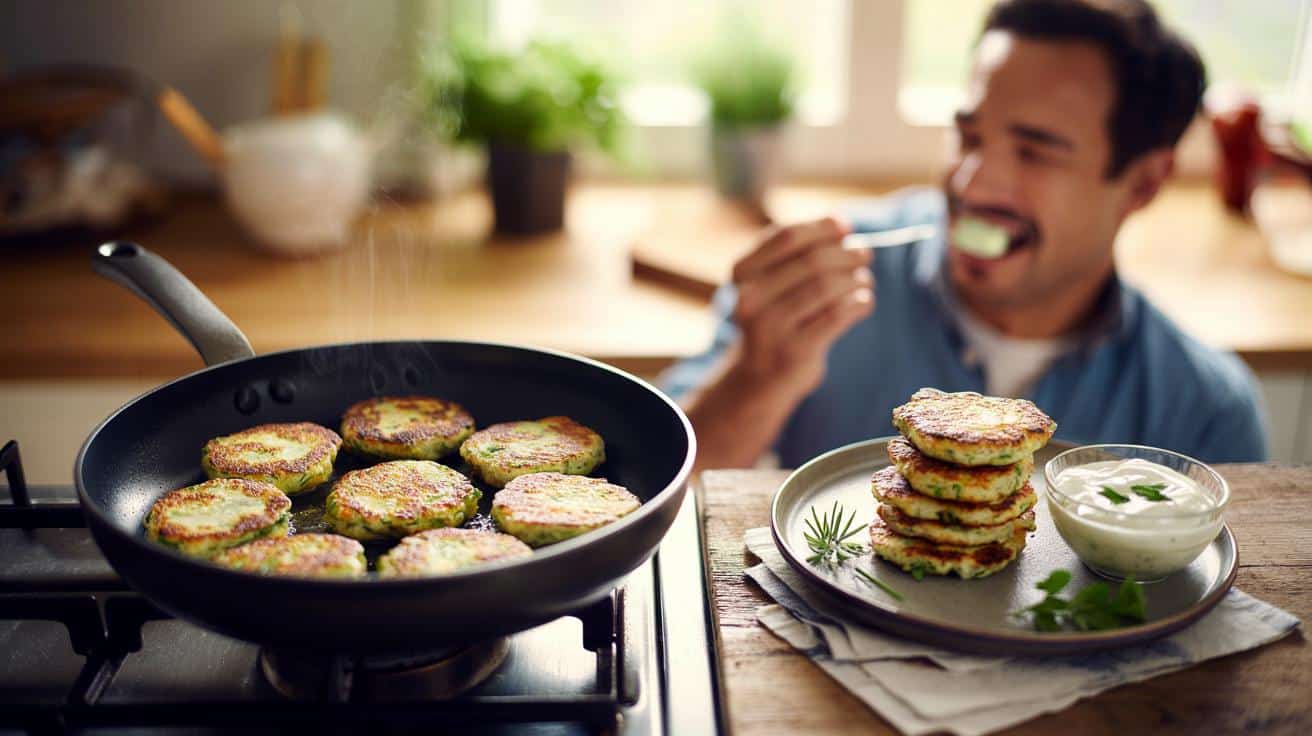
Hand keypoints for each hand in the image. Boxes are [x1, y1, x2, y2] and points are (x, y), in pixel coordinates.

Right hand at [728, 216, 874, 396]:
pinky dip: (859, 302)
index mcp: (742, 274)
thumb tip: (841, 223)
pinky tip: (864, 301)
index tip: (845, 227)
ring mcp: (770, 327)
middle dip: (846, 253)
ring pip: (827, 287)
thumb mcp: (771, 282)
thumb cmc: (775, 319)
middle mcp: (750, 298)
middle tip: (865, 254)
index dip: (821, 228)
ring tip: (864, 280)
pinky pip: (838, 315)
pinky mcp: (794, 351)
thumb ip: (798, 252)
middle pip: (812, 261)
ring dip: (855, 278)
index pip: (786, 237)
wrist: (759, 378)